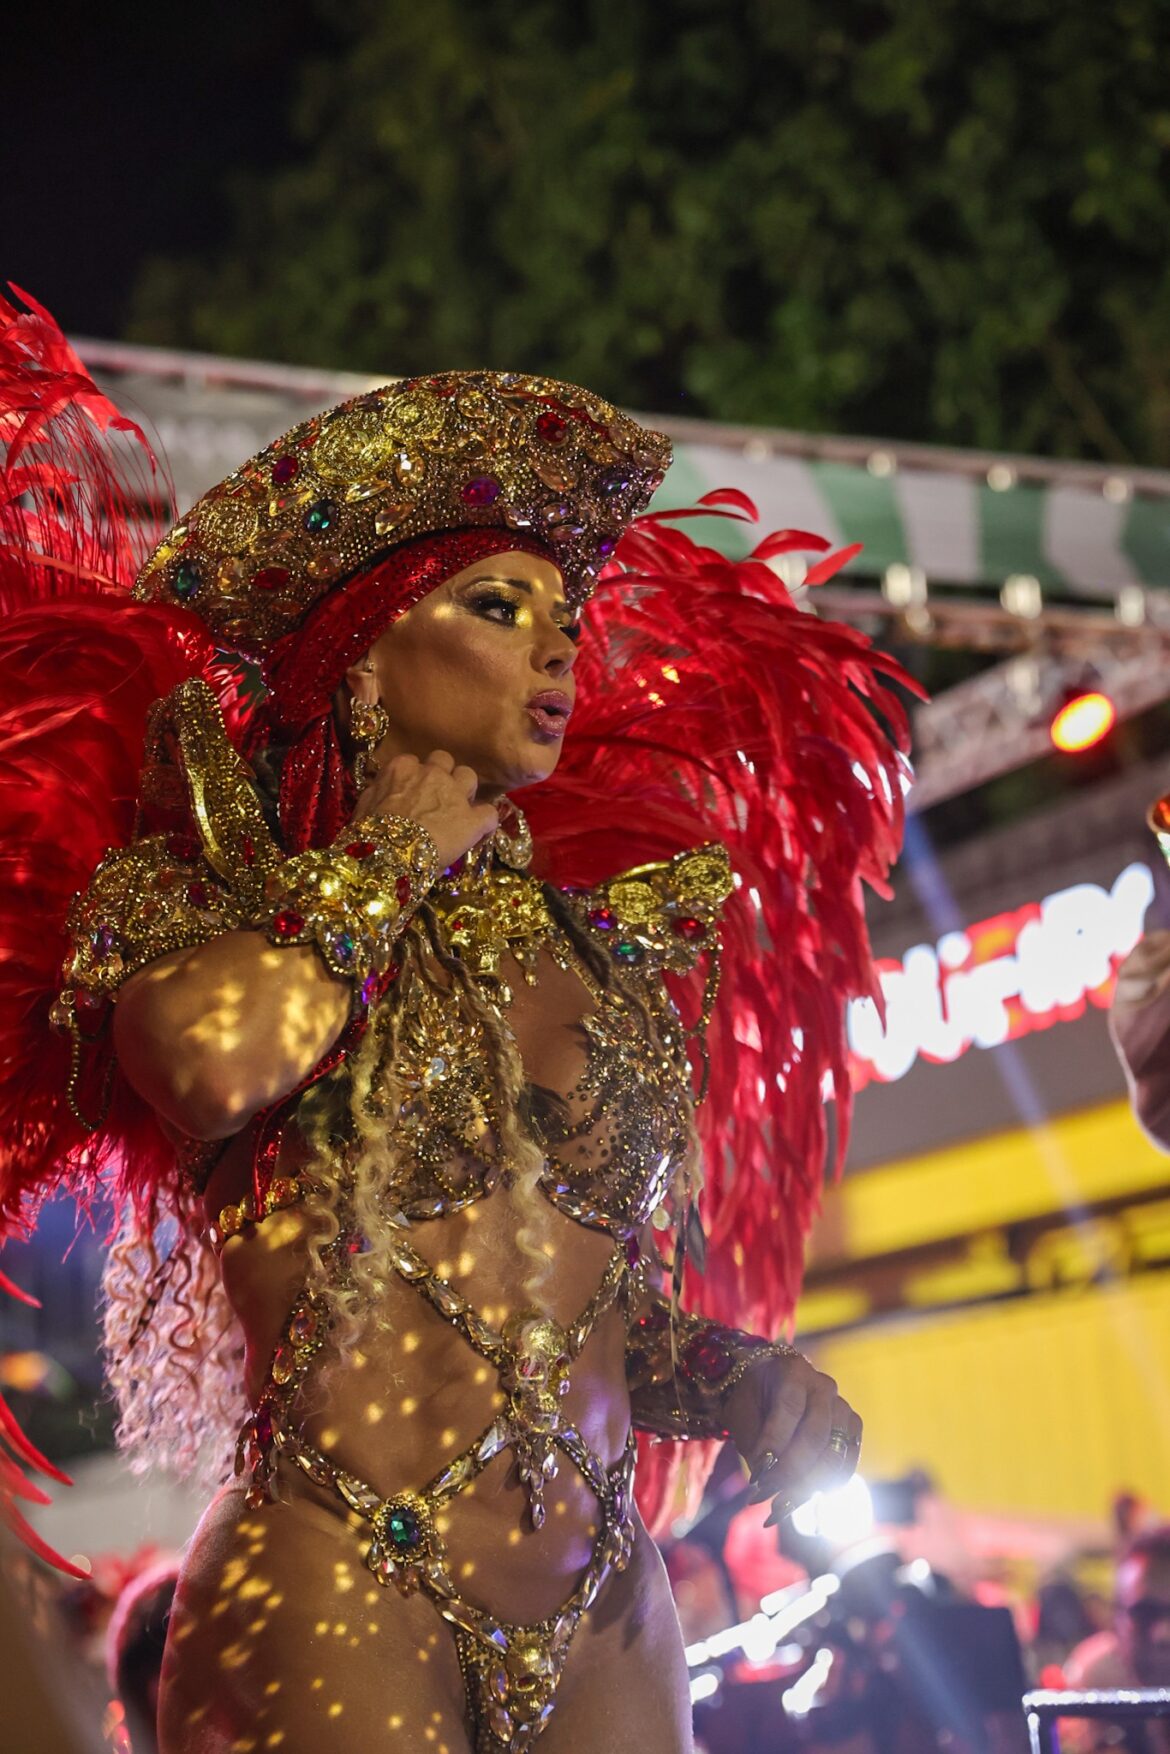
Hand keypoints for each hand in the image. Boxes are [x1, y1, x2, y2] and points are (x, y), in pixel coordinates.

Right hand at [349, 749, 498, 871]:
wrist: (387, 855)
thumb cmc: (368, 832)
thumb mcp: (364, 804)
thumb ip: (378, 791)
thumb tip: (381, 788)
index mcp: (403, 768)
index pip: (414, 762)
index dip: (416, 778)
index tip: (414, 793)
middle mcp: (432, 773)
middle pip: (445, 761)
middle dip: (444, 775)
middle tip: (437, 796)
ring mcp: (455, 794)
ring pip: (470, 777)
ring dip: (465, 791)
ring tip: (459, 809)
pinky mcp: (473, 819)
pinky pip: (490, 813)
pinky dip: (486, 822)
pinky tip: (479, 832)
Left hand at [723, 1351, 861, 1525]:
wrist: (768, 1387)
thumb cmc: (752, 1402)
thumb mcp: (743, 1417)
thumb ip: (757, 1447)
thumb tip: (768, 1486)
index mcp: (793, 1371)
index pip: (789, 1409)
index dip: (774, 1445)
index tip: (755, 1476)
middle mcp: (823, 1386)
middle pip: (815, 1436)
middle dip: (790, 1472)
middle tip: (766, 1497)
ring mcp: (842, 1407)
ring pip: (834, 1454)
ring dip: (808, 1485)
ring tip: (781, 1505)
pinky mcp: (852, 1429)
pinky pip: (847, 1463)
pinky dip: (827, 1484)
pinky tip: (805, 1495)